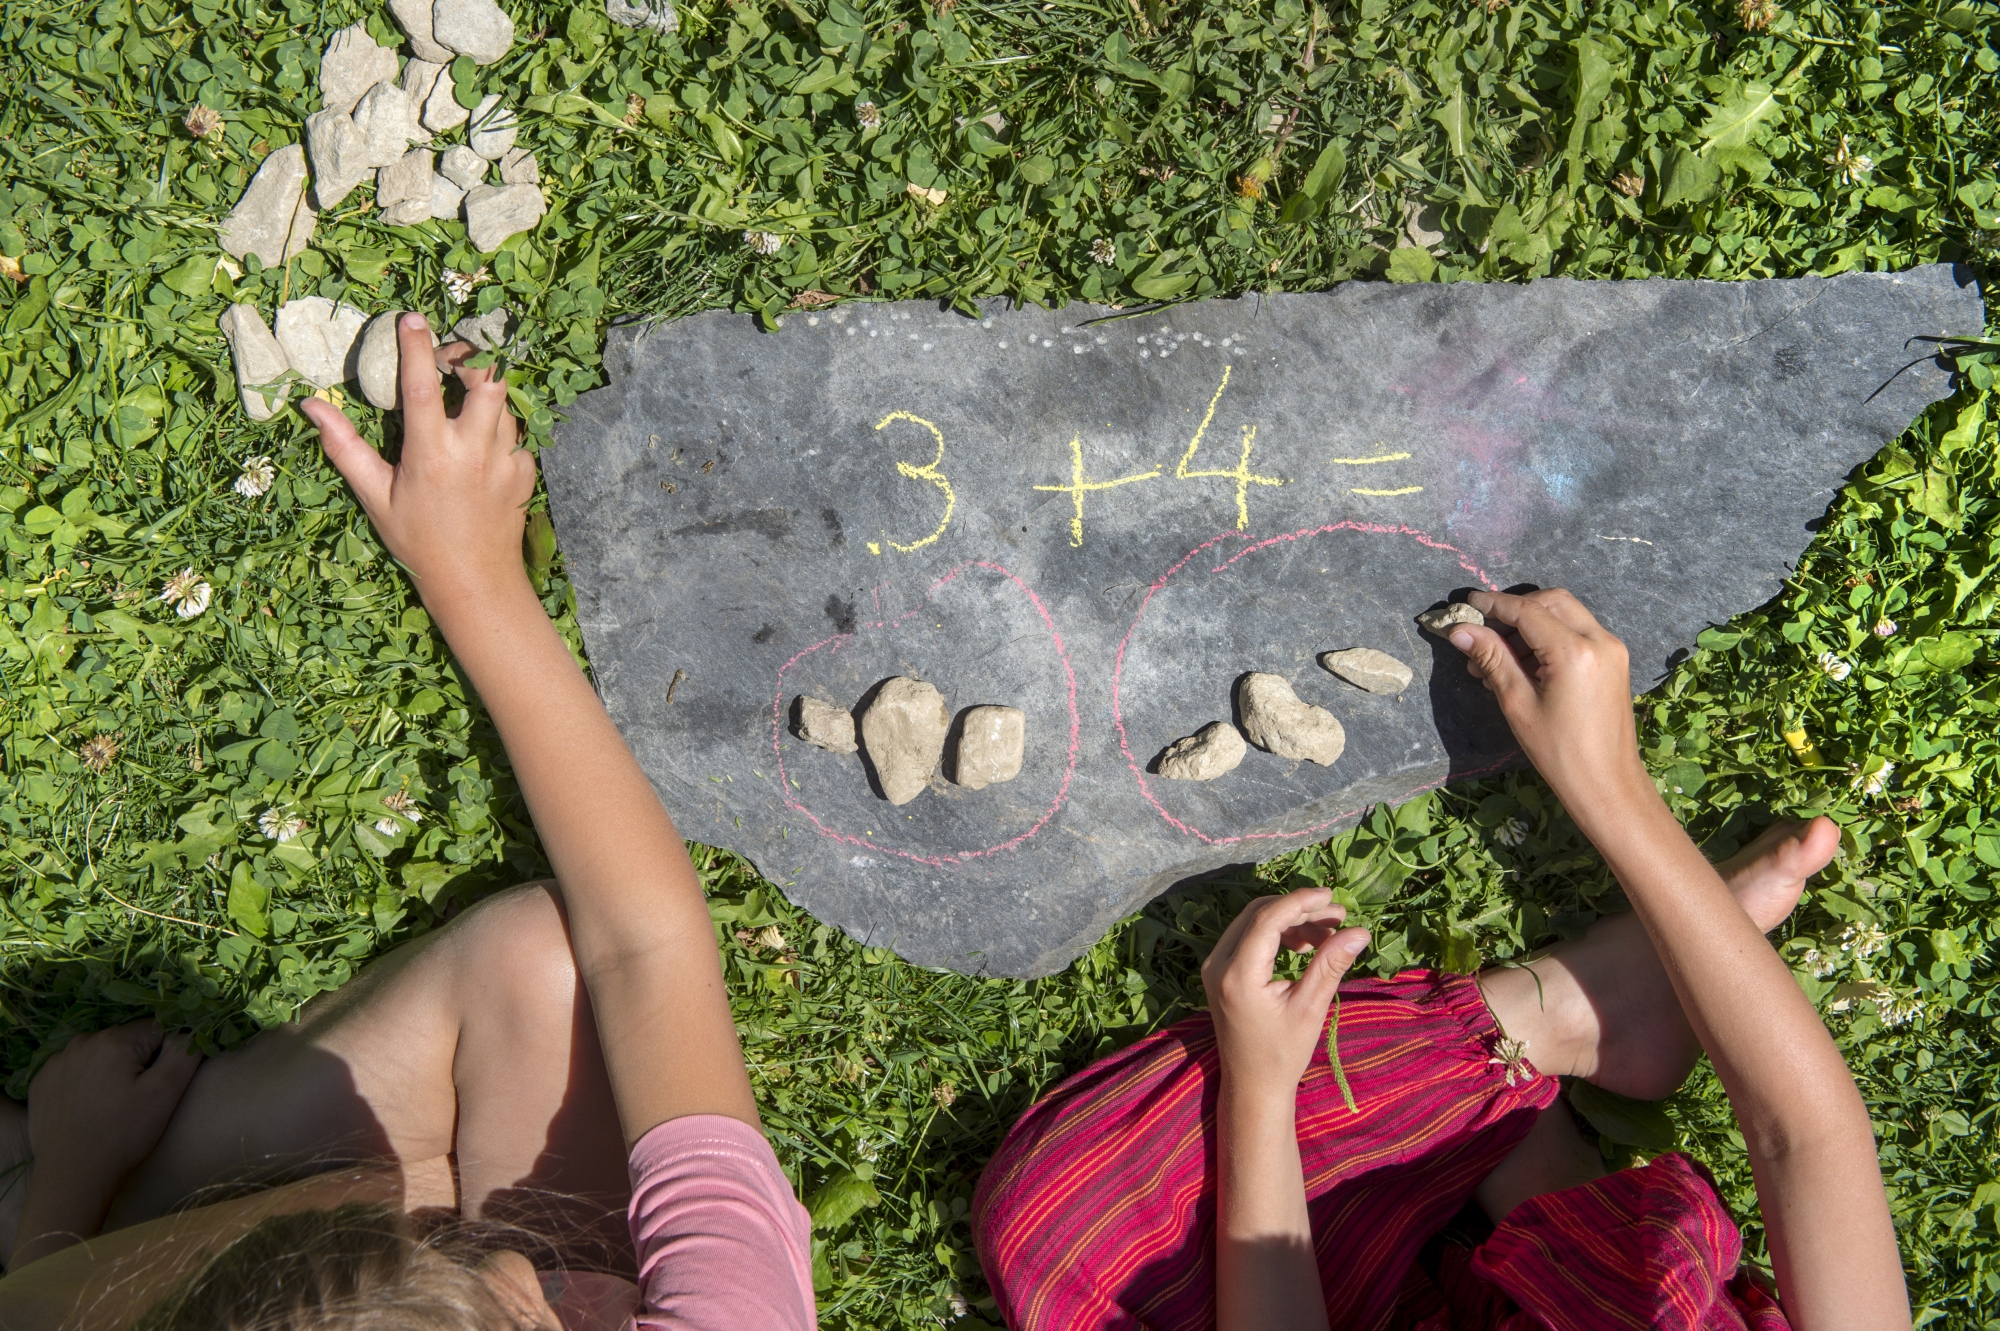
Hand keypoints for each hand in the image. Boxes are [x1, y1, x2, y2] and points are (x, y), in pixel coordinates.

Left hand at [28, 1021, 202, 1191]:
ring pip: (98, 1055)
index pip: (156, 1030)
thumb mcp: (166, 1093)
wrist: (73, 1175)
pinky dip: (83, 1083)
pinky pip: (73, 1070)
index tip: (154, 1088)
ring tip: (108, 1107)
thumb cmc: (124, 1134)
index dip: (163, 1058)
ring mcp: (55, 1062)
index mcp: (113, 1040)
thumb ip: (184, 1052)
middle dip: (135, 1063)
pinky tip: (85, 1109)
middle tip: (133, 1100)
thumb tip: (187, 1032)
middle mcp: (80, 1042)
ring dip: (108, 1071)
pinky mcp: (40, 1082)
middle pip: (125, 1042)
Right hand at [299, 316, 533, 616]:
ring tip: (461, 402)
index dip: (418, 346)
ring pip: (505, 404)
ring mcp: (506, 460)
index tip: (413, 319)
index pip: (425, 385)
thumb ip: (345, 448)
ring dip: (485, 392)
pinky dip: (499, 427)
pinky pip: (516, 434)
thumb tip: (312, 406)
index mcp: (432, 453)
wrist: (475, 582)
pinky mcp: (525, 472)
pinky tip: (480, 443)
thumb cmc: (419, 540)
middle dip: (474, 357)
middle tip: (451, 359)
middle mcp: (474, 451)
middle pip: (490, 380)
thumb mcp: (375, 497)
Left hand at [1201, 888, 1368, 1106]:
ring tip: (1328, 934)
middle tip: (1337, 916)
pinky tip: (1306, 946)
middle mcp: (1218, 964)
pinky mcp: (1220, 972)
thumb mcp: (1310, 1008)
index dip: (1300, 902)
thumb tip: (1360, 931)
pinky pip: (1248, 938)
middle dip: (1299, 910)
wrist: (1252, 1086)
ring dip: (1290, 922)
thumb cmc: (1282, 1054)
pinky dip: (1277, 935)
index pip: (1267, 919)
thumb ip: (1330, 965)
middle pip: (1258, 914)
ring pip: (1253, 923)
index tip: (1332, 897)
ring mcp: (1214, 967)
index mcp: (1237, 974)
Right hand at [1447, 589, 1648, 815]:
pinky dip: (1550, 638)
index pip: (1527, 611)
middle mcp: (1600, 641)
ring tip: (1496, 657)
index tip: (1467, 604)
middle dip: (1515, 609)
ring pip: (1566, 614)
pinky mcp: (1614, 662)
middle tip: (1484, 631)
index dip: (1494, 605)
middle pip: (1552, 601)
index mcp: (1575, 652)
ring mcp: (1611, 650)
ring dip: (1531, 624)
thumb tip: (1461, 631)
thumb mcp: (1518, 704)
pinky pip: (1578, 633)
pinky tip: (1523, 665)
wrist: (1608, 785)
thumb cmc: (1560, 752)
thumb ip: (1492, 659)